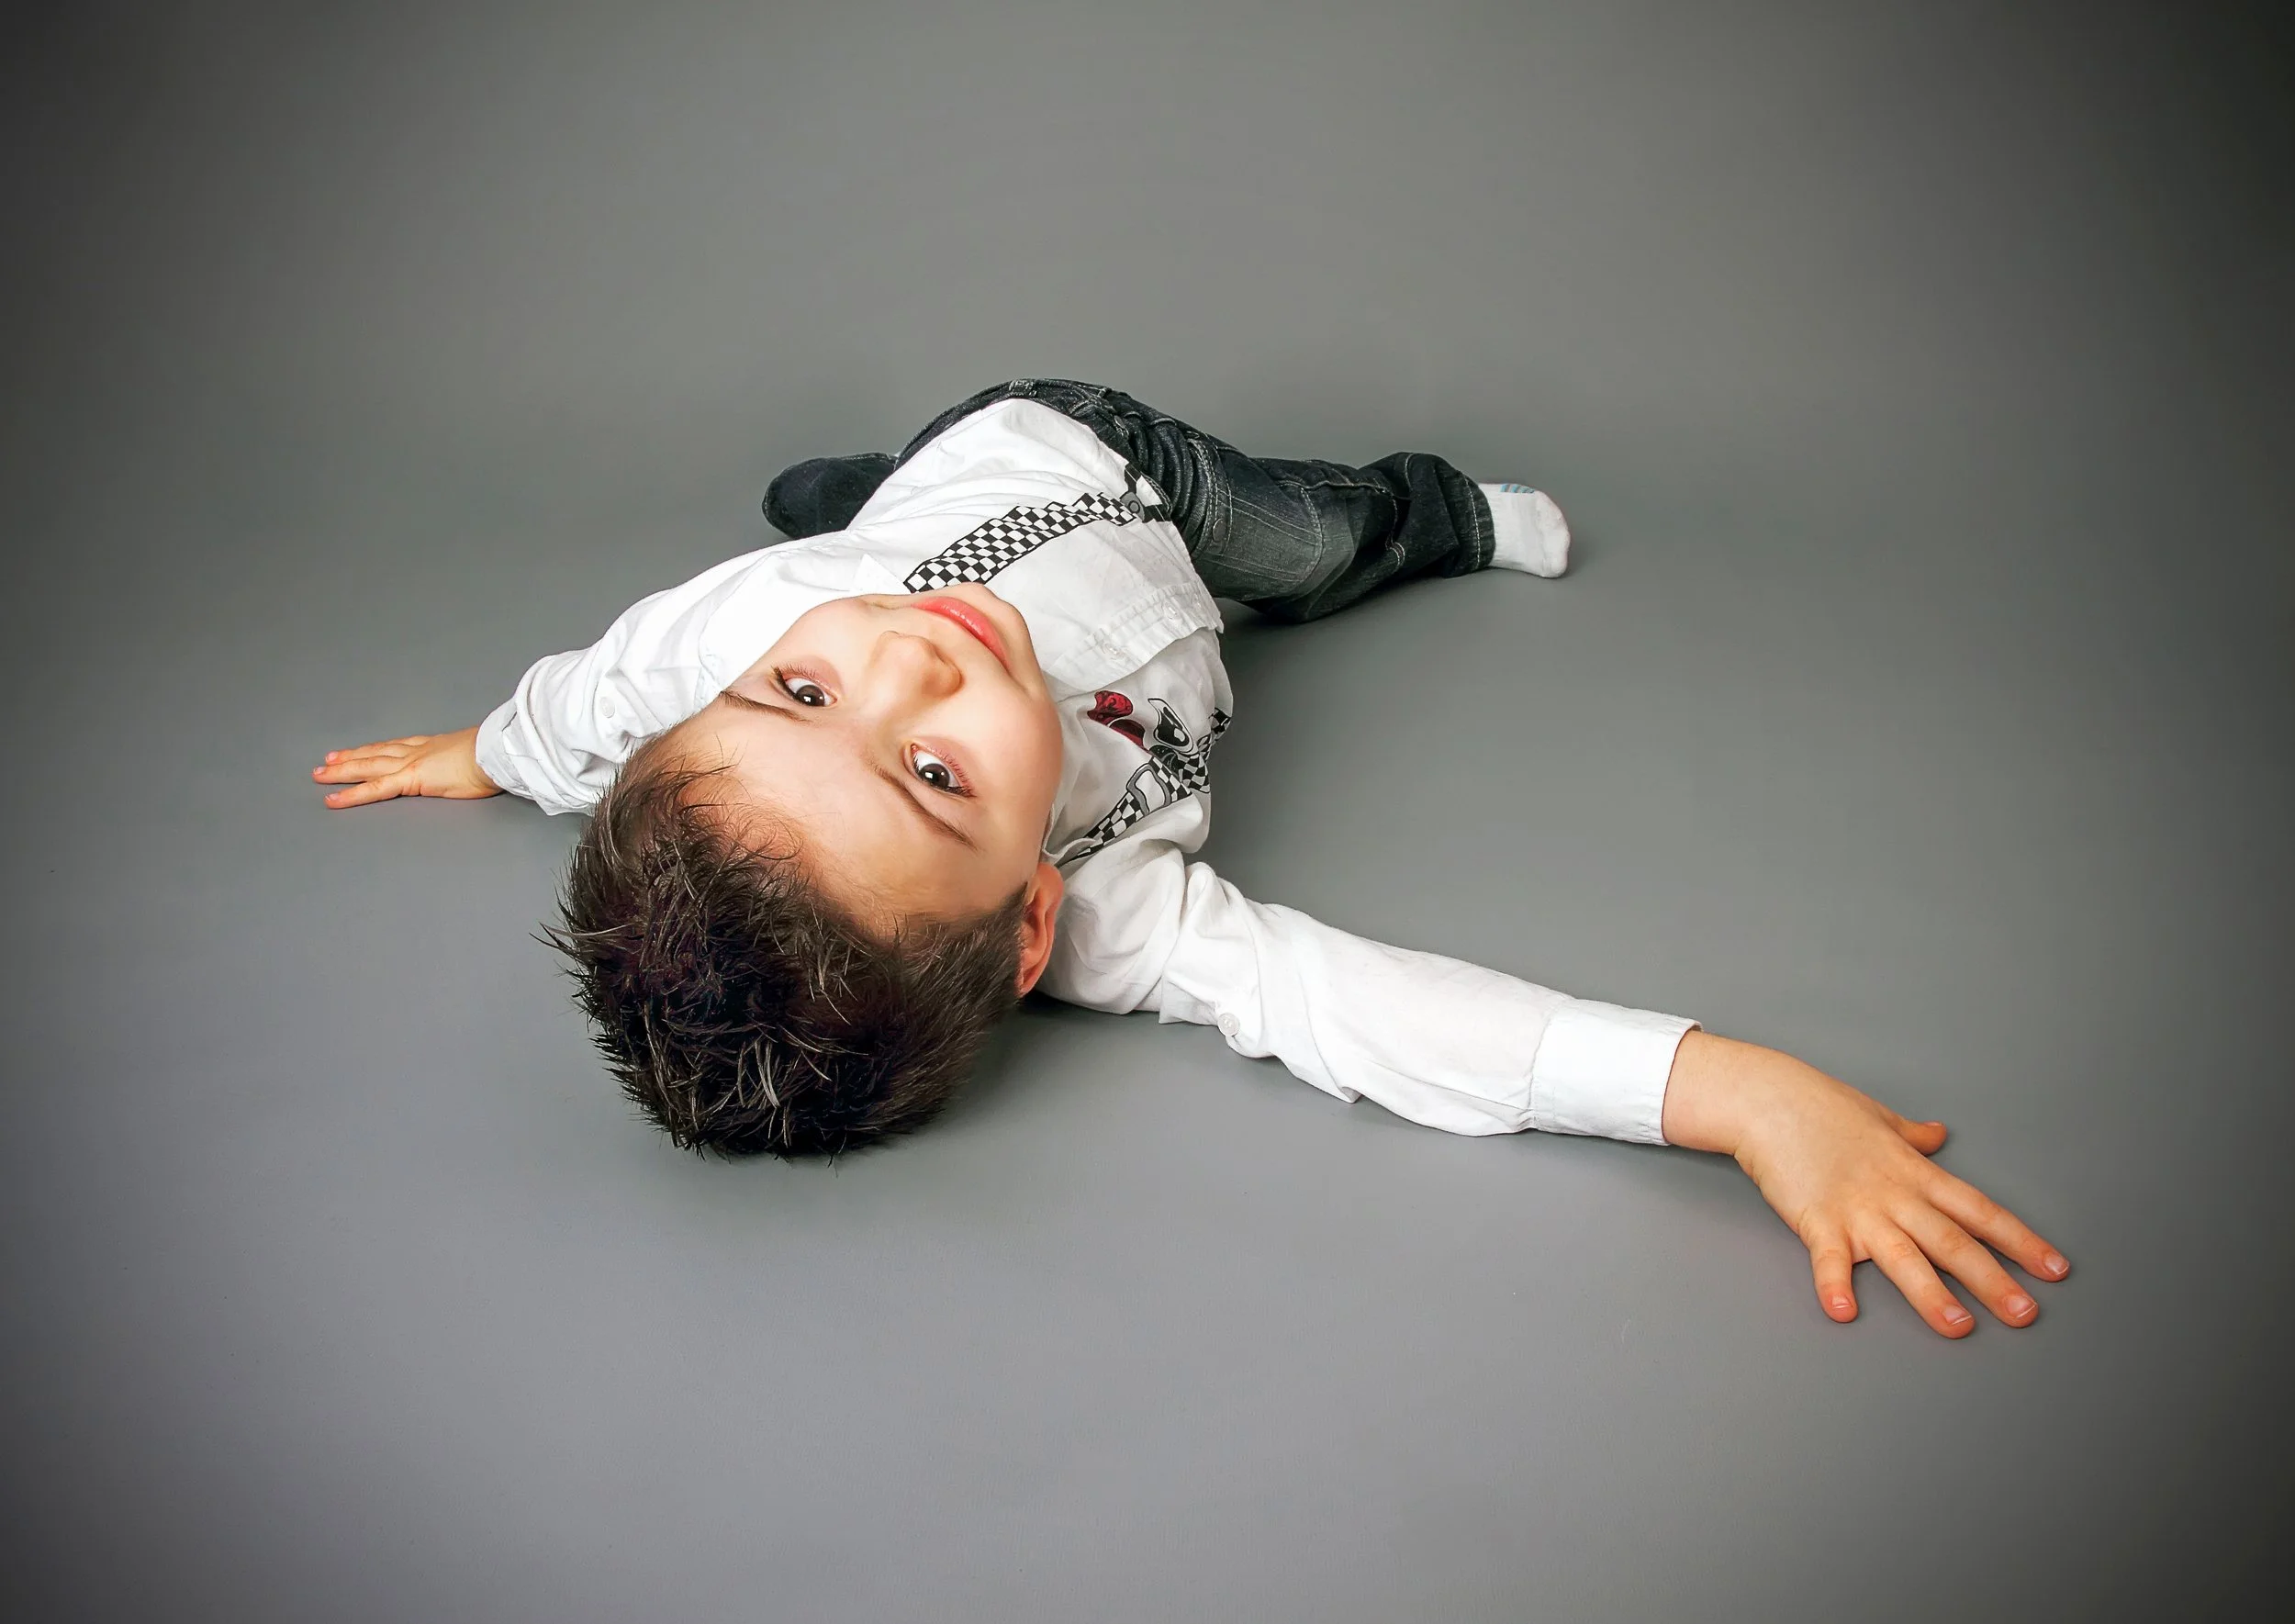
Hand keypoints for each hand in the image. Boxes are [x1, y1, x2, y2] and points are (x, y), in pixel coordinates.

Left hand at [312, 726, 499, 807]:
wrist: (496, 753)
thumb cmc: (495, 757)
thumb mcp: (478, 758)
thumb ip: (469, 763)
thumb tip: (478, 769)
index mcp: (434, 745)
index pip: (397, 746)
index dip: (377, 748)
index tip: (364, 749)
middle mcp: (417, 751)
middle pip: (376, 753)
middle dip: (352, 756)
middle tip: (329, 760)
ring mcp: (410, 764)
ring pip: (367, 766)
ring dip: (342, 771)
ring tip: (321, 774)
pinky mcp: (409, 780)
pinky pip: (374, 788)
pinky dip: (351, 794)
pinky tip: (333, 799)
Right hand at [1661, 1032, 2069, 1337]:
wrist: (1766, 1098)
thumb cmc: (1820, 1105)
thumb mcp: (1877, 1116)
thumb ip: (1912, 1135)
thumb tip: (1938, 1135)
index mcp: (1914, 1172)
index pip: (1979, 1210)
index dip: (2019, 1240)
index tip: (2054, 1268)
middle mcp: (1894, 1195)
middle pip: (1952, 1241)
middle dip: (1992, 1280)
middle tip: (2025, 1313)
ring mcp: (1856, 1209)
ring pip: (1903, 1256)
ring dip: (1931, 1294)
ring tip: (1958, 1326)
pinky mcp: (1815, 1218)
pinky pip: (1828, 1258)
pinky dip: (1834, 1284)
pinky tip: (1843, 1310)